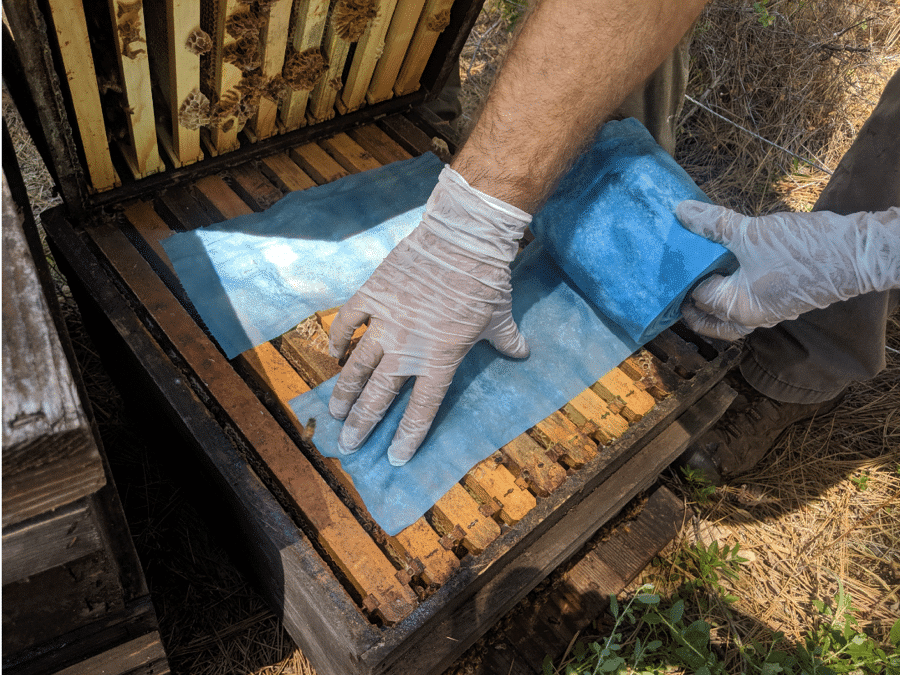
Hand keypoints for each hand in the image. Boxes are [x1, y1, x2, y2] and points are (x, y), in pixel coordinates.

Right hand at [328, 167, 530, 465]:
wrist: (463, 237)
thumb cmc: (486, 280)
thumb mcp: (500, 317)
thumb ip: (507, 341)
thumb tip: (524, 354)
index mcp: (441, 358)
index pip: (421, 409)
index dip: (408, 436)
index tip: (395, 458)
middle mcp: (408, 347)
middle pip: (379, 395)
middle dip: (362, 424)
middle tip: (348, 444)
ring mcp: (386, 321)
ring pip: (357, 365)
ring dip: (344, 391)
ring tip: (334, 412)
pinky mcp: (373, 294)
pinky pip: (348, 321)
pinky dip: (338, 338)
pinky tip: (333, 354)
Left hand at [676, 201, 899, 340]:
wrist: (857, 254)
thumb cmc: (803, 249)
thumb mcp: (751, 233)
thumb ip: (714, 224)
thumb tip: (681, 212)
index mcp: (737, 307)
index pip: (698, 297)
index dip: (684, 278)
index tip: (674, 261)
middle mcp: (751, 318)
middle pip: (710, 320)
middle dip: (691, 306)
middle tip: (676, 286)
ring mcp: (769, 313)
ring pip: (730, 318)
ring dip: (712, 305)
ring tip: (699, 281)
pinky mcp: (782, 302)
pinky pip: (749, 305)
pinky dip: (734, 294)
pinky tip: (731, 272)